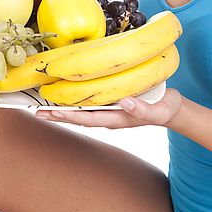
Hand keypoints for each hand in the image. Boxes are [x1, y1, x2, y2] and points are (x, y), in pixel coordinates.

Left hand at [35, 87, 182, 128]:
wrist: (173, 108)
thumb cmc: (165, 109)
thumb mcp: (159, 110)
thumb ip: (143, 109)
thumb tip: (125, 103)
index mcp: (119, 119)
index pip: (90, 118)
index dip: (71, 115)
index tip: (54, 112)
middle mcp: (111, 115)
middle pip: (81, 116)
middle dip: (60, 114)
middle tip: (39, 111)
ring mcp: (112, 109)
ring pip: (84, 109)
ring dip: (65, 107)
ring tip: (46, 105)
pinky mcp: (115, 100)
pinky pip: (93, 101)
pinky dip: (78, 98)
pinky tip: (70, 92)